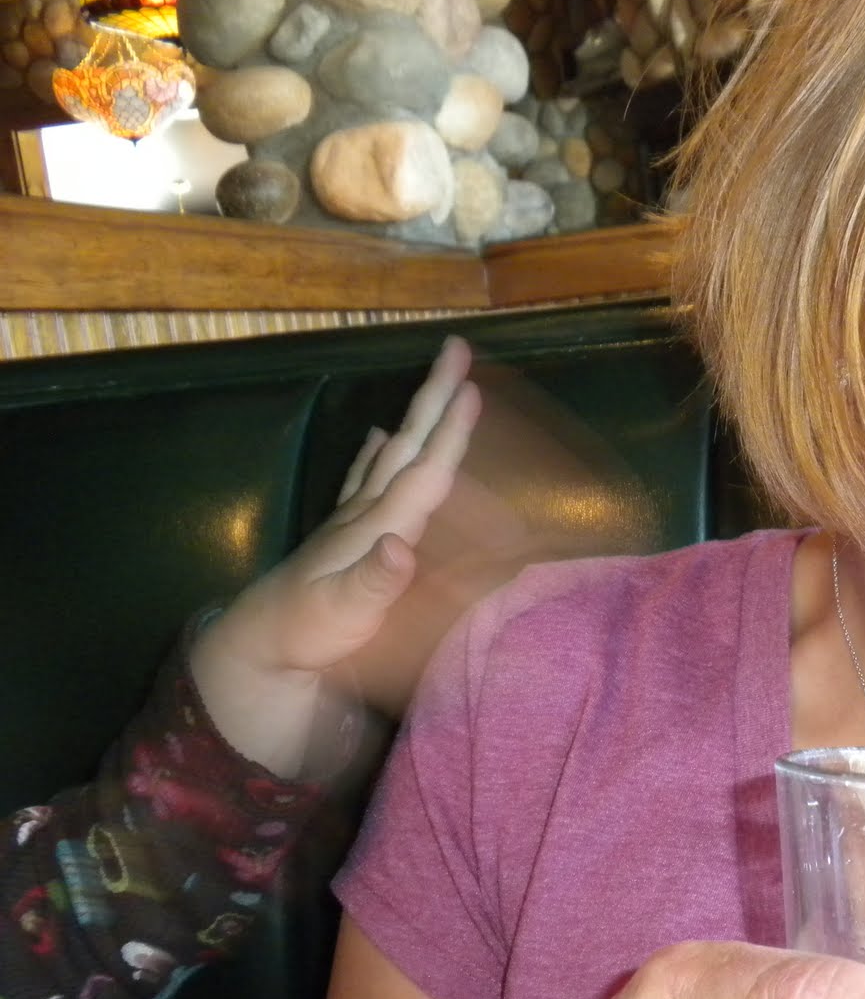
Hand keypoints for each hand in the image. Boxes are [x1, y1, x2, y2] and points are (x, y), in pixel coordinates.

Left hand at [191, 337, 480, 775]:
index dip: (450, 432)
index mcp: (377, 528)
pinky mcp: (343, 535)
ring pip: (393, 456)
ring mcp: (353, 521)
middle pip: (410, 446)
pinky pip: (366, 481)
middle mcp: (367, 513)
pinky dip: (376, 455)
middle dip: (436, 399)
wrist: (258, 649)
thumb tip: (403, 544)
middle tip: (457, 349)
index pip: (423, 472)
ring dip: (417, 418)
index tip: (472, 387)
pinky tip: (379, 438)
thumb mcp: (344, 614)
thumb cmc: (307, 635)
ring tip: (436, 384)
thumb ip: (376, 580)